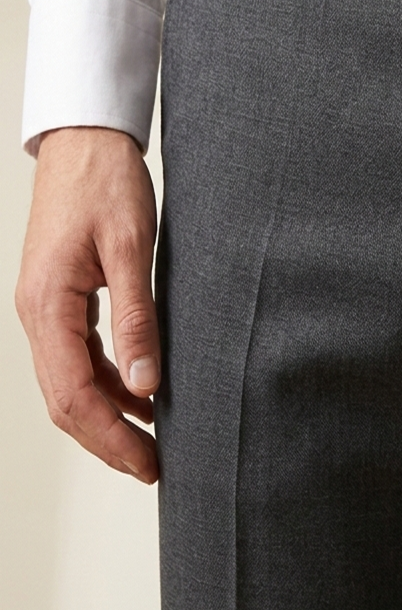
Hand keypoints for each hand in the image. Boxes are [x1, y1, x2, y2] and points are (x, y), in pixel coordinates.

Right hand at [15, 127, 159, 482]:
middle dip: (108, 439)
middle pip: (67, 400)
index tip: (149, 464)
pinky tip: (146, 390)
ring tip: (155, 439)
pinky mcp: (63, 298)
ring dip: (111, 413)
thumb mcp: (131, 247)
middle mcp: (38, 314)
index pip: (74, 395)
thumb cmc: (107, 183)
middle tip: (155, 468)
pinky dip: (111, 379)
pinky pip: (81, 354)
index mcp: (47, 306)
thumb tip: (148, 383)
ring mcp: (47, 308)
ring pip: (72, 381)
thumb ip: (138, 316)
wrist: (85, 140)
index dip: (111, 437)